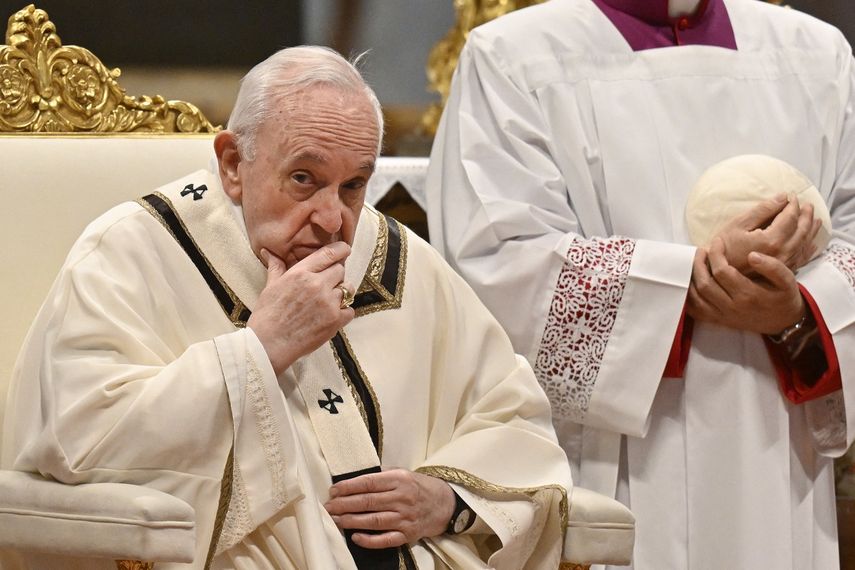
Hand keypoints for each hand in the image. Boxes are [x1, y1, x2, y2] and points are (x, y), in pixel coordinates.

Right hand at [247, 243, 354, 374]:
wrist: (268, 344)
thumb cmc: (267, 316)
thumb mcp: (270, 287)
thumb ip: (276, 267)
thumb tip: (269, 252)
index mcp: (301, 273)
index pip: (329, 253)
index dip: (341, 249)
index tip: (345, 250)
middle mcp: (317, 284)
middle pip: (340, 270)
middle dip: (335, 275)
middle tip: (326, 284)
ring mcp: (328, 302)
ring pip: (347, 289)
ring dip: (341, 293)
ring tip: (327, 301)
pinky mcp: (335, 320)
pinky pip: (350, 310)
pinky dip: (344, 312)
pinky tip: (330, 316)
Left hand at [324, 469, 455, 548]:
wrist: (444, 504)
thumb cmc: (418, 487)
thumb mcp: (403, 473)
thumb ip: (382, 475)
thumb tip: (354, 479)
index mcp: (399, 480)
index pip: (368, 482)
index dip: (348, 487)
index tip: (333, 490)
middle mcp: (402, 498)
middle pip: (367, 502)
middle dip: (344, 504)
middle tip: (328, 506)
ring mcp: (405, 518)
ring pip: (373, 520)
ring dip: (351, 521)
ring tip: (335, 520)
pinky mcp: (408, 534)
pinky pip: (386, 539)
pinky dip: (370, 540)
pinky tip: (355, 537)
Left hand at [687, 238, 804, 334]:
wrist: (784, 323)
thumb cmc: (784, 298)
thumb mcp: (787, 280)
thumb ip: (772, 266)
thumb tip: (752, 255)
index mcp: (748, 294)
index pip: (722, 271)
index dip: (716, 254)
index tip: (717, 242)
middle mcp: (732, 306)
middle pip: (704, 284)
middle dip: (699, 264)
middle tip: (701, 250)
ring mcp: (723, 315)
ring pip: (696, 298)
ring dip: (691, 278)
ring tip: (695, 262)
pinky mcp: (718, 321)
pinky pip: (695, 311)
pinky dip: (688, 297)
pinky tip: (690, 283)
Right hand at [714, 195, 820, 273]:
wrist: (716, 276)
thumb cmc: (723, 249)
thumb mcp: (738, 225)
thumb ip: (762, 210)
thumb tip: (782, 197)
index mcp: (772, 239)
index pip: (789, 217)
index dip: (792, 204)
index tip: (791, 195)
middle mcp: (783, 252)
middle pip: (801, 229)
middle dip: (805, 214)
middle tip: (807, 204)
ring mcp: (784, 263)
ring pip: (804, 243)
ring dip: (811, 229)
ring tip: (814, 219)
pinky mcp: (781, 271)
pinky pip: (801, 258)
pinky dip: (808, 248)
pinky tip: (811, 243)